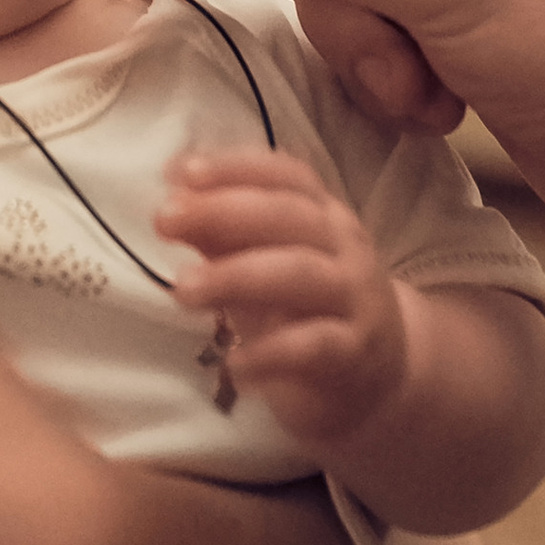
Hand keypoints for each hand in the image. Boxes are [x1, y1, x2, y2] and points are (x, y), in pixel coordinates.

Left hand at [160, 148, 409, 452]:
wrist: (380, 377)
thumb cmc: (308, 311)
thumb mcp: (266, 266)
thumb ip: (225, 238)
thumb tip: (173, 204)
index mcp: (323, 215)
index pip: (286, 176)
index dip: (234, 167)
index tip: (178, 172)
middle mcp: (345, 247)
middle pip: (288, 215)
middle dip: (222, 211)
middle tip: (163, 221)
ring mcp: (355, 299)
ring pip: (299, 274)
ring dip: (234, 277)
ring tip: (182, 291)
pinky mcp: (355, 353)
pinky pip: (313, 346)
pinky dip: (269, 353)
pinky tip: (232, 365)